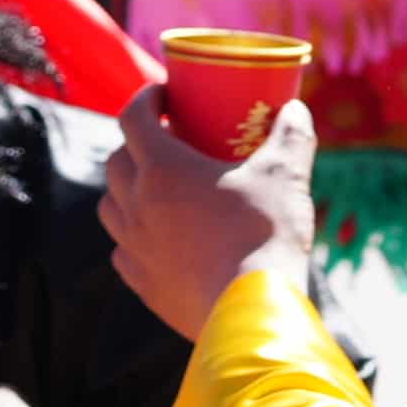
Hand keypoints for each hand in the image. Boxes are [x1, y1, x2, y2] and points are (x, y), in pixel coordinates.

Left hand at [97, 90, 314, 340]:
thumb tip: (296, 107)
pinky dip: (133, 235)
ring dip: (126, 188)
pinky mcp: (141, 282)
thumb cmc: (265, 235)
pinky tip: (157, 237)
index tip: (165, 95)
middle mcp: (136, 204)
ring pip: (110, 205)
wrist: (252, 312)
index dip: (146, 98)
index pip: (134, 117)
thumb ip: (291, 135)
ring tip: (156, 188)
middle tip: (168, 141)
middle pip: (116, 160)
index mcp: (162, 168)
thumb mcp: (286, 176)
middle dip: (136, 143)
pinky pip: (122, 249)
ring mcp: (134, 245)